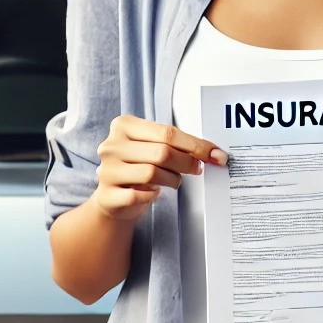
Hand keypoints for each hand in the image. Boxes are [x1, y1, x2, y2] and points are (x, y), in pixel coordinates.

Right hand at [92, 115, 227, 223]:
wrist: (113, 197)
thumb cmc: (139, 166)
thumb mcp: (152, 147)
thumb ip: (176, 144)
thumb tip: (213, 153)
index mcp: (124, 125)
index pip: (167, 132)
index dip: (195, 145)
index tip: (216, 154)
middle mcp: (112, 145)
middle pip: (162, 152)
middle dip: (187, 162)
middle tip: (198, 169)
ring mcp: (107, 170)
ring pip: (152, 173)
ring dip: (172, 180)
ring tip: (173, 180)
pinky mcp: (107, 195)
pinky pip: (139, 195)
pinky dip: (153, 195)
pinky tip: (154, 192)